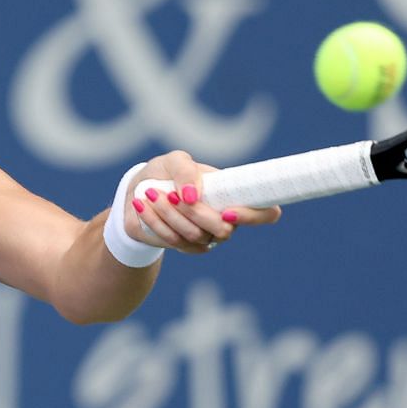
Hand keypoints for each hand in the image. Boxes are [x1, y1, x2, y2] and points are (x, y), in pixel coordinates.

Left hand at [124, 149, 279, 254]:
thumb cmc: (165, 173)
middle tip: (172, 194)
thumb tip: (192, 195)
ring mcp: (207, 236)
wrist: (139, 192)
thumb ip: (186, 170)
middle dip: (195, 213)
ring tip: (151, 193)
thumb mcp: (174, 161)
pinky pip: (175, 242)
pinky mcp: (185, 246)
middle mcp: (226, 219)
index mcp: (234, 195)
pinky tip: (144, 205)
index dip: (254, 216)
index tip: (228, 212)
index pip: (267, 212)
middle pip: (224, 230)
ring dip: (170, 214)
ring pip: (196, 236)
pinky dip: (157, 222)